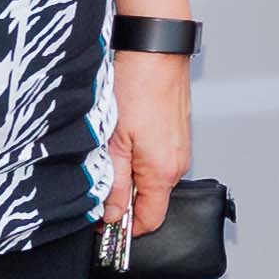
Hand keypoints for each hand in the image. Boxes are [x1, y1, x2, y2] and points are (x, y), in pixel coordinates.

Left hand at [108, 50, 193, 239]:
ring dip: (129, 174)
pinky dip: (138, 156)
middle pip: (151, 200)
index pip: (149, 221)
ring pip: (151, 178)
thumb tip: (110, 214)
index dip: (124, 228)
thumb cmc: (138, 86)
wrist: (155, 50)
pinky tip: (123, 136)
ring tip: (111, 150)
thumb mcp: (114, 140)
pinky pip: (157, 159)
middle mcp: (177, 163)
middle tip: (99, 180)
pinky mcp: (176, 133)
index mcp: (163, 171)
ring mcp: (179, 147)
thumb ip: (113, 182)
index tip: (103, 225)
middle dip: (124, 198)